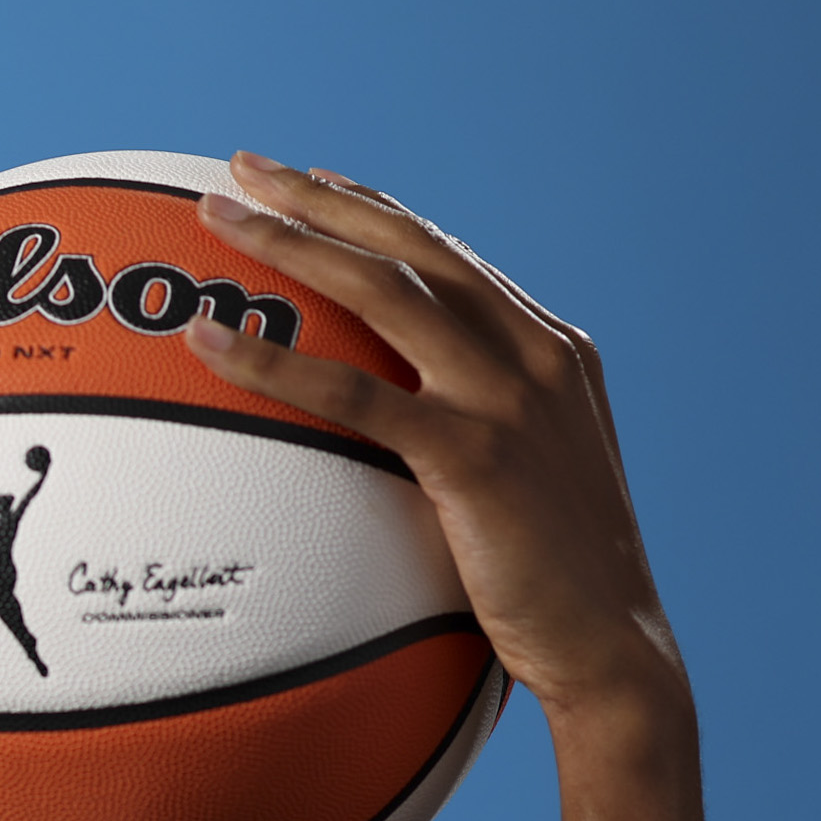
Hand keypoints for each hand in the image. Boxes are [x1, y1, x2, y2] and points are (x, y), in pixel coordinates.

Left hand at [184, 154, 684, 727]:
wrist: (612, 649)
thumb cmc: (557, 581)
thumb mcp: (530, 477)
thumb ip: (482, 427)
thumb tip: (405, 424)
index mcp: (552, 349)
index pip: (449, 255)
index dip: (374, 212)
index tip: (311, 181)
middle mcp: (536, 354)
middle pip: (410, 248)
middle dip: (320, 200)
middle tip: (241, 170)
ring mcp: (508, 398)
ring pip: (383, 291)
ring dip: (292, 245)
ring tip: (215, 219)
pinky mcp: (472, 454)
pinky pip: (353, 395)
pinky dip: (274, 363)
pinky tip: (208, 343)